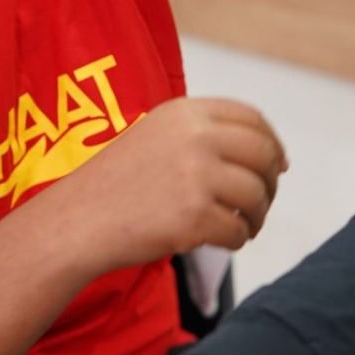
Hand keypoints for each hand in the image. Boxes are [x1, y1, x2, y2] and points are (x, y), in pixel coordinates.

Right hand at [49, 97, 287, 275]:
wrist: (77, 221)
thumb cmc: (117, 185)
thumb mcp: (157, 136)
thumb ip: (207, 136)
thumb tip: (277, 157)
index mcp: (186, 113)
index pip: (252, 119)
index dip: (272, 143)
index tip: (278, 166)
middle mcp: (195, 137)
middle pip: (263, 154)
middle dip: (270, 182)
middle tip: (261, 202)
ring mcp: (196, 176)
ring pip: (257, 195)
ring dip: (258, 215)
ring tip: (244, 226)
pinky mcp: (195, 216)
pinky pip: (239, 230)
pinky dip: (237, 239)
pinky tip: (223, 240)